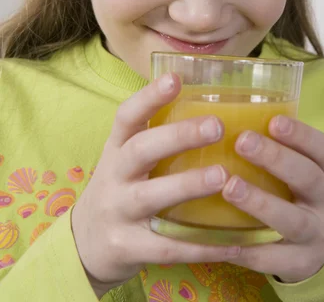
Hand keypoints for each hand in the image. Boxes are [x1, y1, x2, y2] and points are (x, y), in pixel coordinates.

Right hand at [71, 73, 239, 298]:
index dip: (149, 96)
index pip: (127, 116)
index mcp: (116, 148)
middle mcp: (114, 176)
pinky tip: (234, 242)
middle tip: (217, 126)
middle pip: (140, 151)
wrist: (85, 246)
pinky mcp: (127, 247)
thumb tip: (213, 107)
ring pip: (151, 197)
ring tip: (223, 176)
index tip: (175, 78)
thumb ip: (157, 137)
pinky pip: (167, 248)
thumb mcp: (126, 159)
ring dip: (188, 185)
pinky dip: (201, 246)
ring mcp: (118, 212)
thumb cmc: (121, 189)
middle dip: (176, 136)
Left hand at [221, 116, 323, 282]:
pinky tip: (222, 240)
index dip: (300, 134)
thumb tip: (227, 111)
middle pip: (306, 178)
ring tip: (229, 187)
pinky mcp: (299, 263)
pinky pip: (273, 259)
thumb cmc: (299, 191)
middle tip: (242, 141)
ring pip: (291, 220)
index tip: (273, 121)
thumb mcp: (302, 166)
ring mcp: (315, 234)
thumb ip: (276, 144)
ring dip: (259, 203)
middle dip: (275, 159)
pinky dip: (247, 250)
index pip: (321, 148)